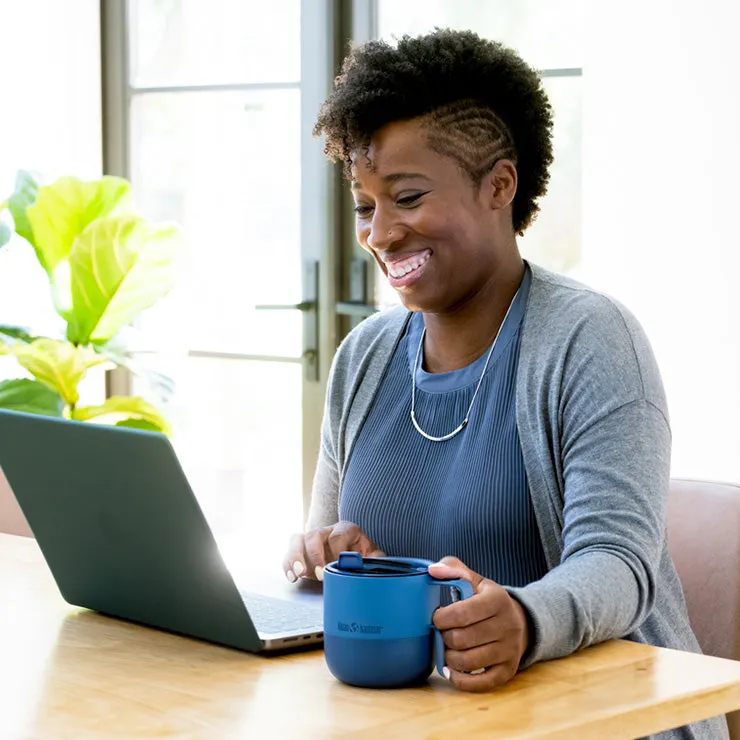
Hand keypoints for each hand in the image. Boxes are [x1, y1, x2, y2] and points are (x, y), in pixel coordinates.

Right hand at [283, 521, 383, 582]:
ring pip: (298, 539)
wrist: (353, 558)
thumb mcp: (373, 557)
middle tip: (319, 574)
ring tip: (299, 574)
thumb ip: (377, 560)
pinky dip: (287, 564)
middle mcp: (327, 531)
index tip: (337, 566)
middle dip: (314, 555)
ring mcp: (312, 539)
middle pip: (314, 534)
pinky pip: (289, 552)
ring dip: (295, 557)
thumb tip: (379, 566)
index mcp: (346, 530)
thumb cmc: (363, 556)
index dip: (336, 552)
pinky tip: (292, 577)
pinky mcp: (301, 550)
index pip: (337, 536)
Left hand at [429, 556, 529, 691]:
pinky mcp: (508, 670)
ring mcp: (510, 650)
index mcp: (498, 599)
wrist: (518, 620)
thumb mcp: (474, 580)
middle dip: (444, 637)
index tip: (436, 617)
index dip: (442, 618)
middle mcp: (507, 625)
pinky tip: (451, 670)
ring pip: (469, 662)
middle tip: (442, 633)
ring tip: (446, 648)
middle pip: (462, 639)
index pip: (463, 613)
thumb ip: (453, 569)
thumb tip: (432, 571)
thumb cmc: (487, 599)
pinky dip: (461, 680)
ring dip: (449, 657)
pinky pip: (482, 683)